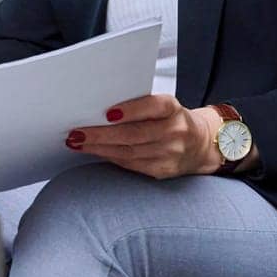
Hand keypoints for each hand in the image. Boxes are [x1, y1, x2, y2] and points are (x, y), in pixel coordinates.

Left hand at [65, 95, 224, 178]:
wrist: (199, 143)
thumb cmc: (170, 119)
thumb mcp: (162, 106)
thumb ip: (138, 105)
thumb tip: (98, 109)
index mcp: (173, 109)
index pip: (153, 107)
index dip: (131, 110)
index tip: (107, 113)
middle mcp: (175, 131)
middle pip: (135, 134)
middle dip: (102, 134)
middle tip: (77, 133)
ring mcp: (171, 153)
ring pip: (129, 152)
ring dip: (100, 148)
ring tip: (78, 143)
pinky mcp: (164, 171)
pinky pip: (132, 164)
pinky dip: (110, 157)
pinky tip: (95, 152)